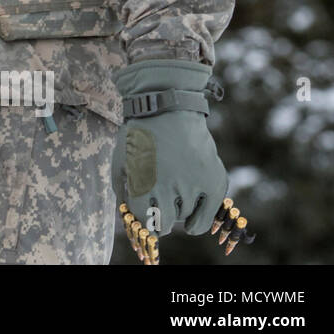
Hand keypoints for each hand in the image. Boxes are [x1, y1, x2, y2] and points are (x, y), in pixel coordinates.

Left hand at [111, 60, 228, 235]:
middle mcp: (166, 187)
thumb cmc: (140, 136)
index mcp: (141, 183)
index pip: (143, 221)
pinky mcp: (212, 182)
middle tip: (161, 208)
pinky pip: (206, 217)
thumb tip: (129, 219)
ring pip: (185, 217)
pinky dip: (199, 223)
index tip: (146, 215)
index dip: (143, 220)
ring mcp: (191, 185)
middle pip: (165, 224)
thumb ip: (123, 193)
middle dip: (161, 219)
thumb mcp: (120, 162)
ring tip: (175, 194)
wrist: (168, 108)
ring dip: (179, 211)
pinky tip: (192, 222)